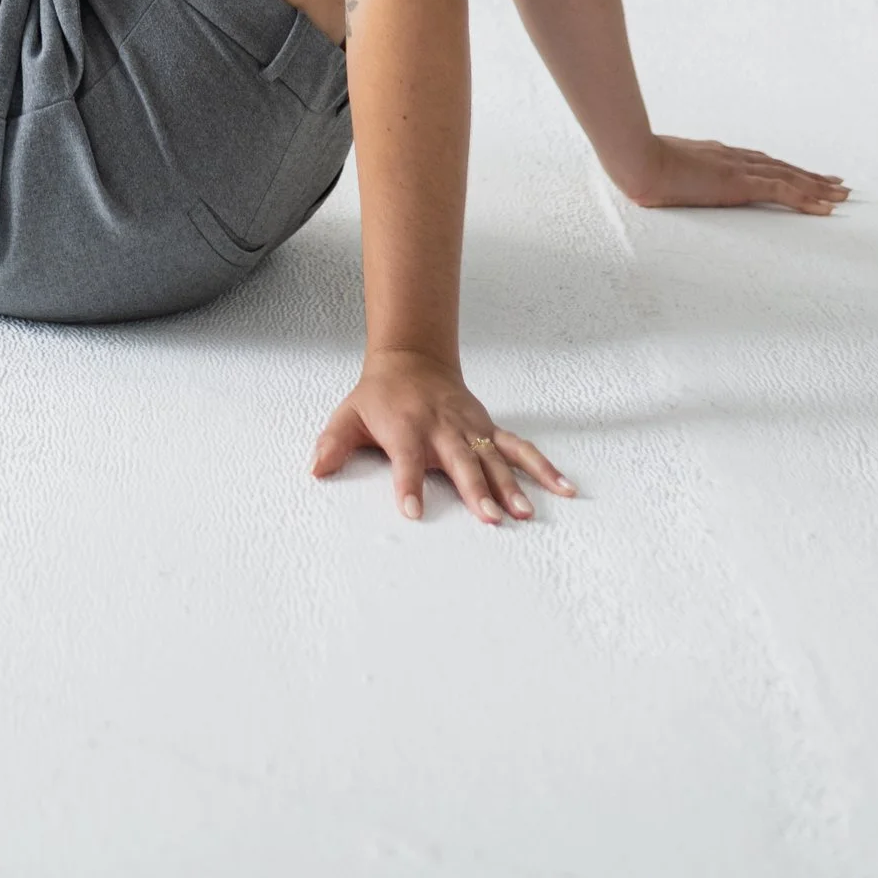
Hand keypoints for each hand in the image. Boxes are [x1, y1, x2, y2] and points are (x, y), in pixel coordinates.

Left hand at [311, 352, 574, 525]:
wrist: (412, 359)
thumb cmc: (380, 395)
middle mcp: (442, 428)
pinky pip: (520, 448)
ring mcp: (470, 428)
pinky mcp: (488, 429)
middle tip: (489, 518)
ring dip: (511, 485)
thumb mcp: (349, 414)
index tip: (411, 511)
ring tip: (524, 513)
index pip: (405, 460)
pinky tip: (563, 488)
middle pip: (460, 461)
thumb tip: (315, 469)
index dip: (408, 484)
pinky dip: (542, 467)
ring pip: (494, 457)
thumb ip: (333, 443)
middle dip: (475, 490)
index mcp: (406, 428)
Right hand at [620, 135, 848, 215]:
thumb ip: (680, 172)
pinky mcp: (740, 183)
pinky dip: (807, 199)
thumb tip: (675, 180)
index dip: (786, 169)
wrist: (638, 160)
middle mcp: (735, 158)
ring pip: (790, 178)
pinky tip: (826, 207)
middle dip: (812, 177)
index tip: (804, 175)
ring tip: (842, 194)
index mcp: (718, 155)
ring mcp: (739, 169)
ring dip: (818, 187)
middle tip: (839, 184)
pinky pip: (782, 192)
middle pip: (783, 168)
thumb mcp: (666, 168)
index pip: (762, 163)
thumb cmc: (642, 164)